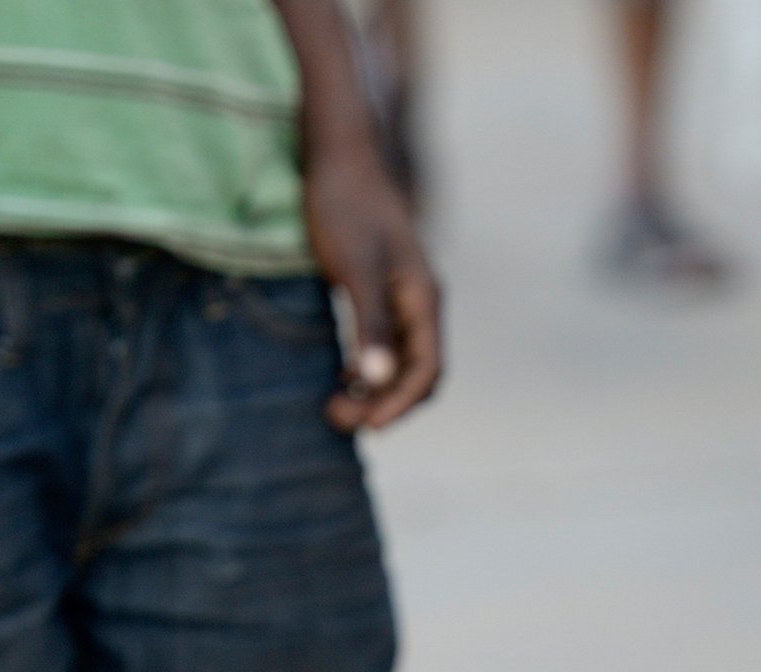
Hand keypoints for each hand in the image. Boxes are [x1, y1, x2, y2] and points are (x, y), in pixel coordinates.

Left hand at [301, 148, 442, 431]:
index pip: (426, 370)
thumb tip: (377, 377)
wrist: (338, 157)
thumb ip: (368, 323)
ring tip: (334, 403)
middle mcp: (421, 304)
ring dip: (374, 390)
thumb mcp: (354, 267)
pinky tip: (340, 375)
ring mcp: (403, 299)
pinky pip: (384, 346)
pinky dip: (366, 369)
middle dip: (383, 403)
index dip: (399, 403)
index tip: (365, 424)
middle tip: (336, 416)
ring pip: (400, 363)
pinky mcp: (381, 293)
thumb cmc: (345, 207)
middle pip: (417, 374)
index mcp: (423, 299)